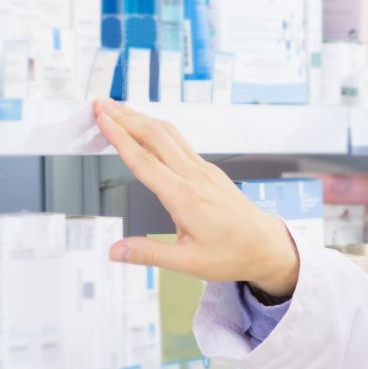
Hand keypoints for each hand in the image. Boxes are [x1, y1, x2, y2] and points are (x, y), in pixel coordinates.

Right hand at [92, 99, 300, 292]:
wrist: (267, 246)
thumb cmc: (234, 255)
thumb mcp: (188, 263)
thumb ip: (149, 254)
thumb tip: (116, 251)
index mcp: (186, 199)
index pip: (144, 161)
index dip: (119, 137)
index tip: (101, 119)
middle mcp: (195, 178)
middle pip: (155, 136)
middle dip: (125, 117)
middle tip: (100, 105)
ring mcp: (204, 171)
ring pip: (169, 134)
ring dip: (141, 118)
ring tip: (118, 109)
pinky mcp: (210, 171)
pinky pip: (181, 142)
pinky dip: (158, 130)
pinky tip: (148, 129)